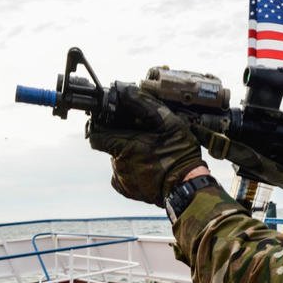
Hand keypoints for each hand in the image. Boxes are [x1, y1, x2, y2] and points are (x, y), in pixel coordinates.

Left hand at [89, 85, 205, 206]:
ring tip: (151, 155)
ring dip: (129, 155)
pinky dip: (133, 169)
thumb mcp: (169, 123)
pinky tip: (149, 167)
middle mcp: (118, 163)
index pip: (96, 134)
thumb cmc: (180, 155)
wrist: (186, 187)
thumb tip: (127, 92)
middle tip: (144, 139)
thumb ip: (145, 106)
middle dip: (122, 140)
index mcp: (125, 146)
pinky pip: (123, 175)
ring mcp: (122, 178)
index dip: (102, 126)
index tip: (112, 124)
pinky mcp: (127, 190)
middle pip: (110, 146)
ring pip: (118, 160)